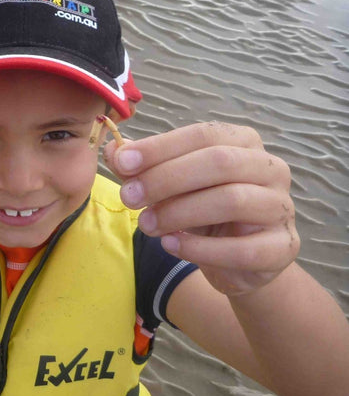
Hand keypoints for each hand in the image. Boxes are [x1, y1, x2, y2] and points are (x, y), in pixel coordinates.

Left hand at [103, 121, 297, 295]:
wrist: (238, 260)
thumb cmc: (202, 210)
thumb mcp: (169, 185)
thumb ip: (143, 167)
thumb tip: (113, 151)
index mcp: (243, 142)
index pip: (203, 135)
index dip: (160, 147)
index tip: (122, 163)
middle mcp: (270, 168)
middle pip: (219, 162)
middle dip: (166, 178)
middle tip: (130, 197)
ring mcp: (281, 207)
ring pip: (232, 200)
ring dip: (180, 212)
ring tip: (146, 225)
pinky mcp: (283, 247)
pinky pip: (243, 248)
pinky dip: (201, 249)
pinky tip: (171, 245)